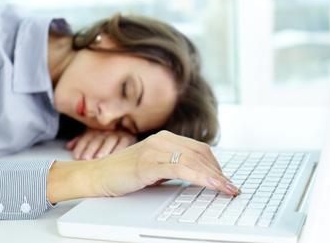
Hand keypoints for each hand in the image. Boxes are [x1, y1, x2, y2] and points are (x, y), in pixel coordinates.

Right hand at [47, 130, 238, 203]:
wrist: (97, 176)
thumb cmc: (124, 173)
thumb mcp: (154, 168)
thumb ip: (173, 166)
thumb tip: (197, 176)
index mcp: (165, 139)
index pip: (199, 149)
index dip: (216, 165)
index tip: (227, 180)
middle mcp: (162, 140)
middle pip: (200, 154)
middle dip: (219, 172)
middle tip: (231, 188)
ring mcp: (154, 150)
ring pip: (193, 160)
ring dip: (214, 176)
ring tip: (227, 189)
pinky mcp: (148, 163)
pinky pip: (180, 168)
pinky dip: (199, 176)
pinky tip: (211, 184)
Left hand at [65, 128, 136, 159]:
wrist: (128, 128)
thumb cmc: (107, 136)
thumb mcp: (93, 135)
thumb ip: (81, 141)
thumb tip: (68, 147)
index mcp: (96, 130)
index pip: (86, 137)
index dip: (81, 146)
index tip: (76, 156)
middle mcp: (106, 131)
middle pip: (97, 139)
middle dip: (90, 149)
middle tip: (86, 158)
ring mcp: (118, 134)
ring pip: (109, 141)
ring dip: (104, 149)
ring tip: (99, 157)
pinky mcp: (129, 138)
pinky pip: (123, 143)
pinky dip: (119, 149)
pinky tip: (114, 156)